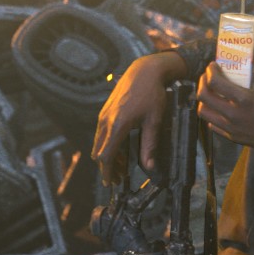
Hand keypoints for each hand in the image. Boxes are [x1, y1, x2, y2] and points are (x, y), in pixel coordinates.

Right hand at [93, 52, 182, 177]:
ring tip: (120, 166)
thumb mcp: (154, 121)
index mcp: (117, 125)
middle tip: (118, 178)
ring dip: (107, 156)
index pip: (106, 155)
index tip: (110, 183)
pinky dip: (107, 145)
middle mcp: (106, 121)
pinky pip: (101, 133)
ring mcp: (103, 115)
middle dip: (108, 167)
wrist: (143, 71)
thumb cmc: (152, 94)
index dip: (107, 172)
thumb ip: (150, 145)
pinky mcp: (105, 111)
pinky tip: (119, 148)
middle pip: (100, 151)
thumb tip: (150, 166)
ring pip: (99, 142)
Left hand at [196, 57, 253, 151]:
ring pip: (204, 113)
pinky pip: (213, 125)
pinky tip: (218, 109)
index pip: (215, 83)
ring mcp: (231, 128)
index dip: (210, 71)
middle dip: (202, 83)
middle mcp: (233, 114)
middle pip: (203, 97)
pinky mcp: (233, 137)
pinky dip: (211, 115)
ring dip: (203, 100)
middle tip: (208, 77)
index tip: (213, 66)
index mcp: (243, 99)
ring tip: (210, 93)